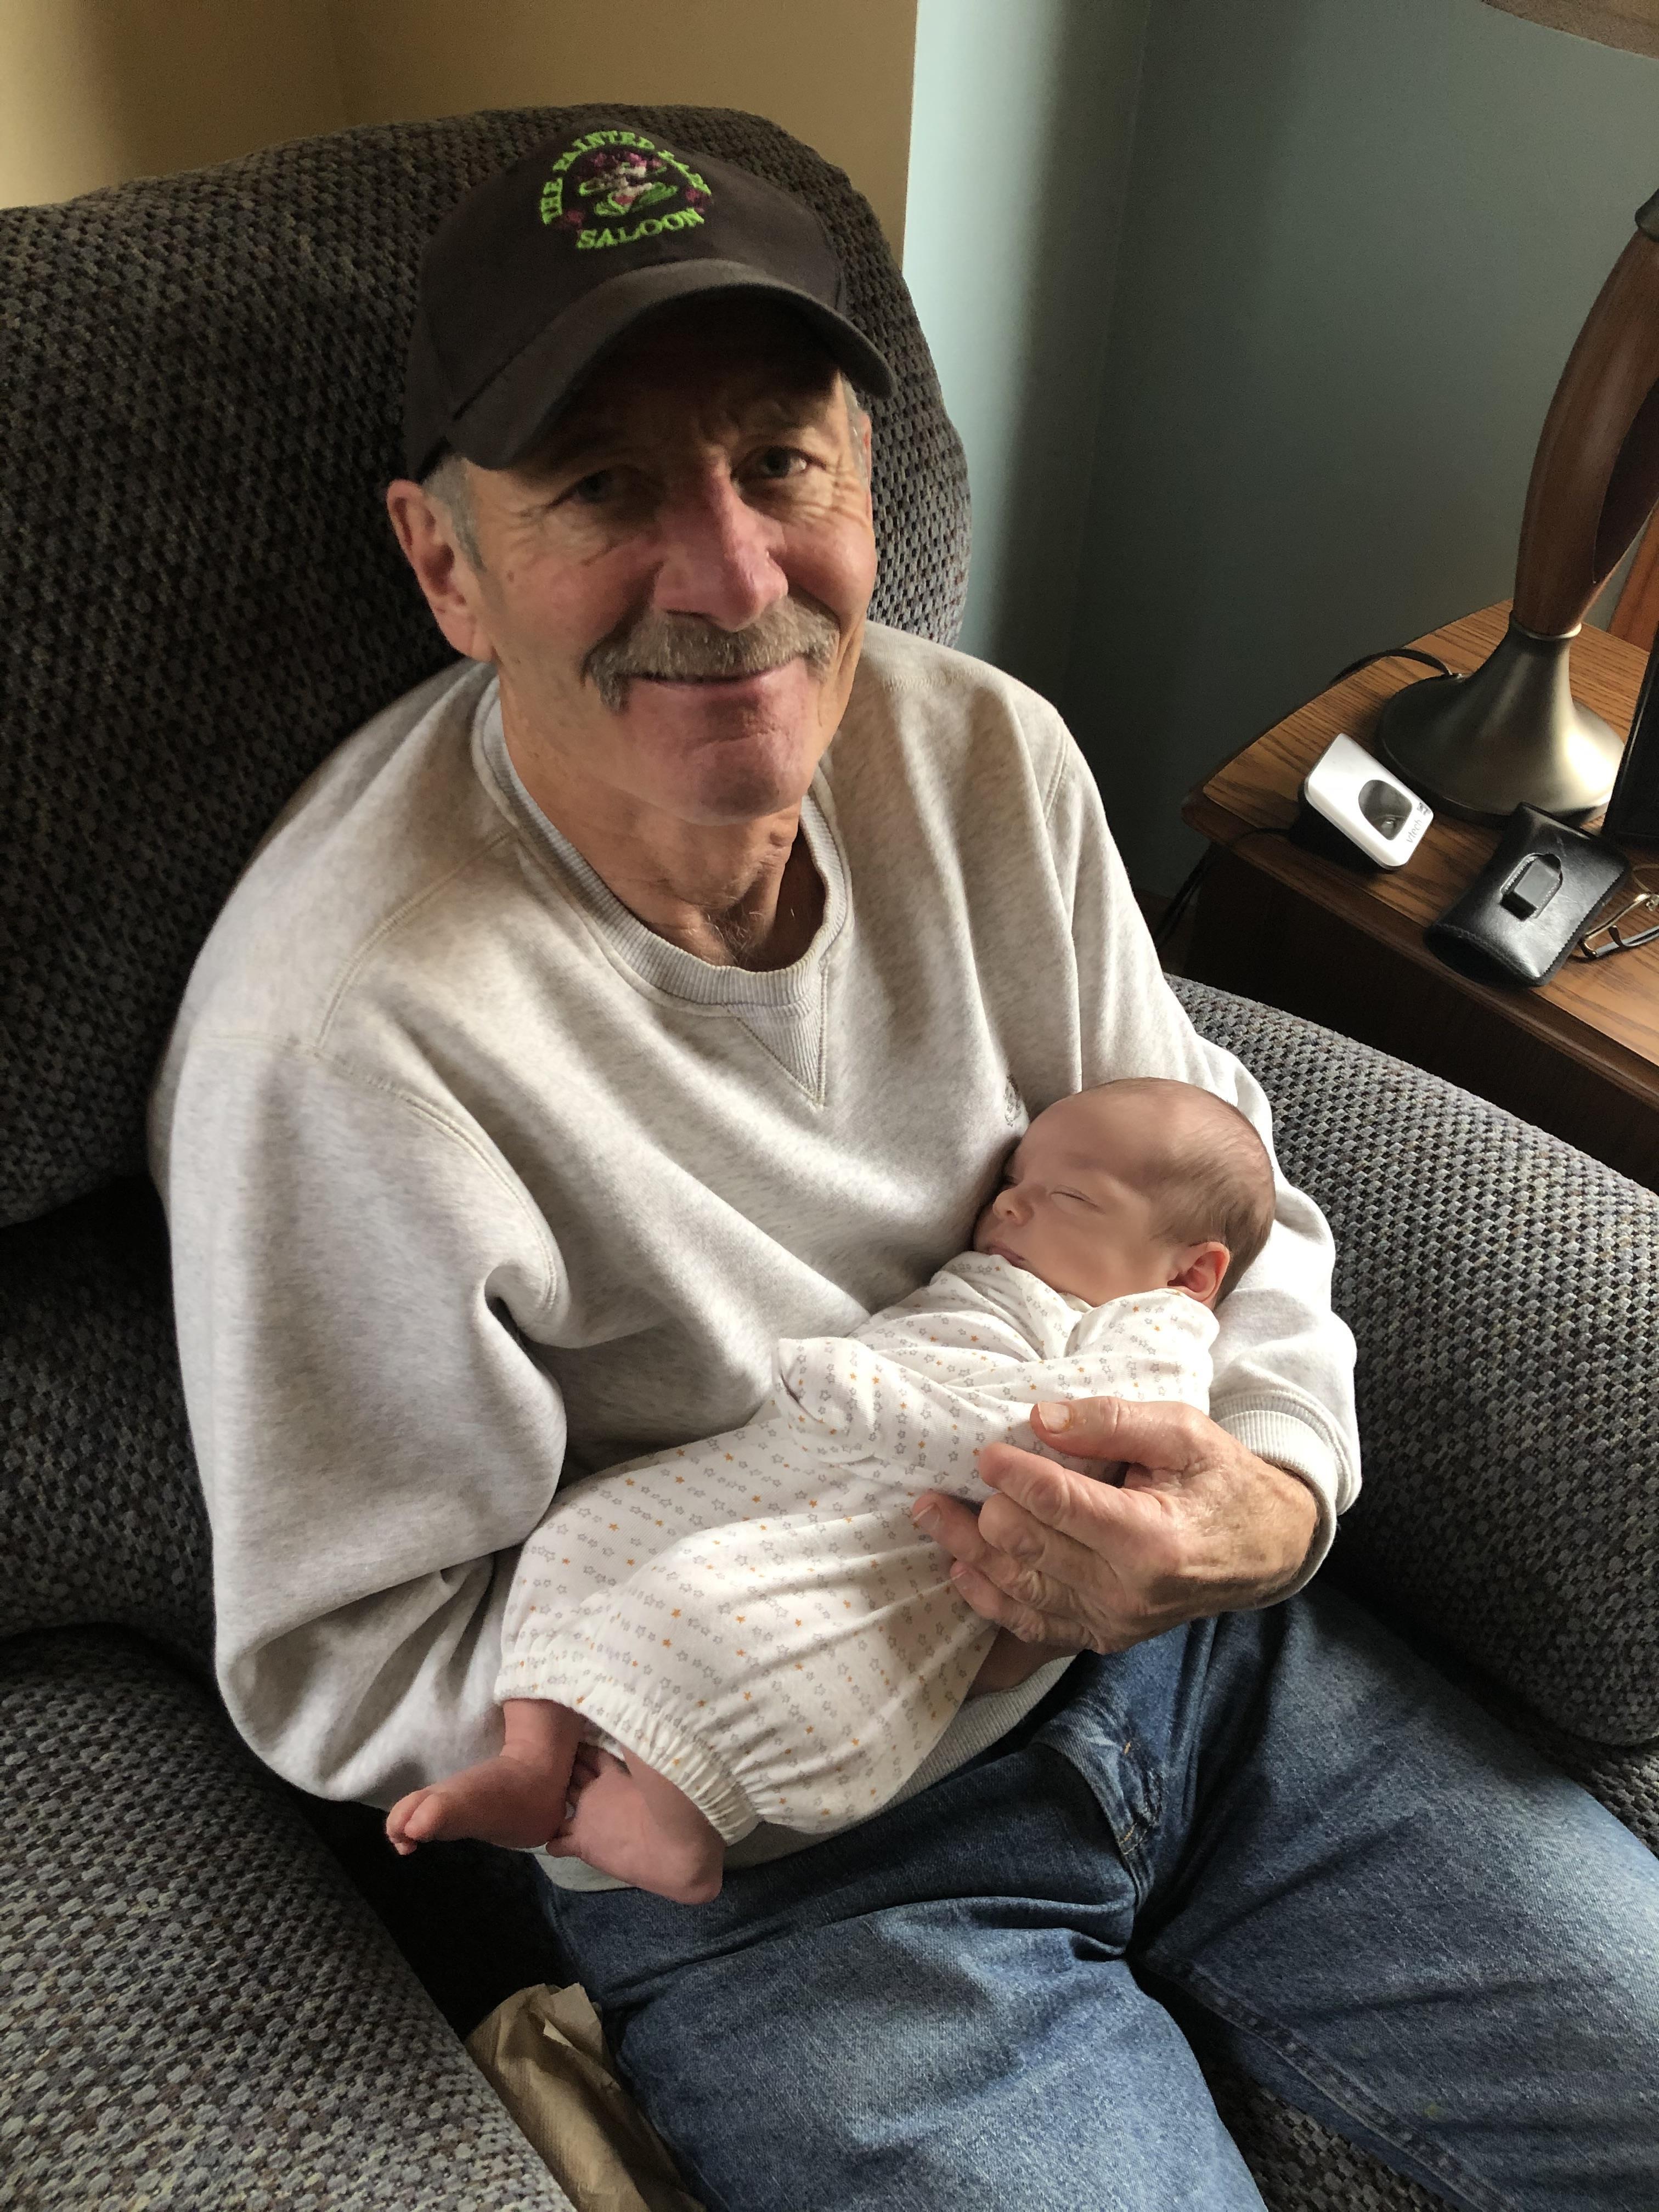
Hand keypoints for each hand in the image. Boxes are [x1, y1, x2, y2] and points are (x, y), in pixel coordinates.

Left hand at [913, 1397, 1319, 1655]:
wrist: (1265, 1548)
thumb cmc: (1222, 1480)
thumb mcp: (1183, 1431)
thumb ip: (1111, 1420)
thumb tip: (1038, 1416)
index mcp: (1151, 1538)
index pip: (1060, 1505)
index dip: (1014, 1475)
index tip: (983, 1451)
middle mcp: (1127, 1591)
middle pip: (1028, 1550)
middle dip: (980, 1513)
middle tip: (941, 1483)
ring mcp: (1113, 1621)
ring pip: (1019, 1589)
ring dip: (967, 1552)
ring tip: (930, 1515)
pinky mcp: (1102, 1636)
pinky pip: (1033, 1624)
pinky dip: (990, 1598)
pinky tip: (959, 1568)